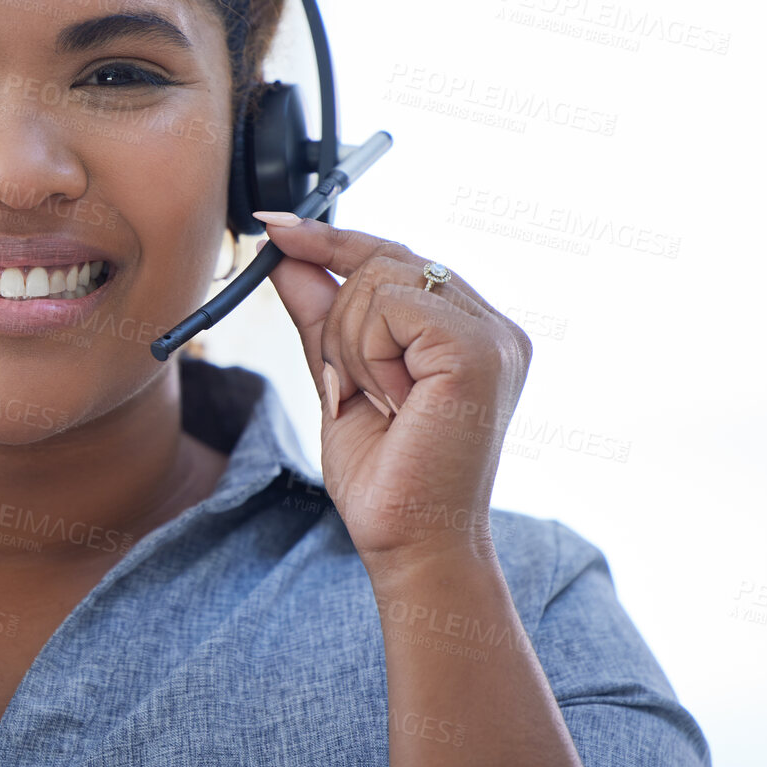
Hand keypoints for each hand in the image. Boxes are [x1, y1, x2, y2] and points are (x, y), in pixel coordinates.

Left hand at [249, 211, 533, 571]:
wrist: (407, 542)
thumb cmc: (385, 477)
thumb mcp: (339, 376)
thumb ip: (320, 314)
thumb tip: (287, 255)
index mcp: (469, 330)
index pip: (396, 258)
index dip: (332, 239)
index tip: (274, 224)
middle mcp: (492, 325)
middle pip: (384, 259)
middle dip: (338, 319)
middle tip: (345, 385)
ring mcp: (492, 335)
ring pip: (379, 279)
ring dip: (351, 346)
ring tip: (379, 403)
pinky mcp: (478, 349)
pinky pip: (391, 307)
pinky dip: (368, 356)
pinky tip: (393, 403)